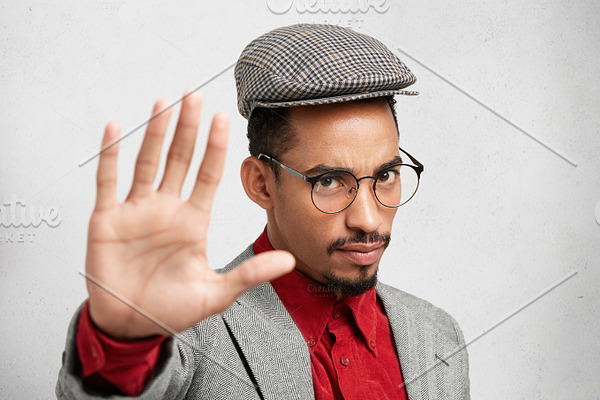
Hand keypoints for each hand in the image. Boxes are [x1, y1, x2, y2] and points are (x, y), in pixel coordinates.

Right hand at [85, 91, 294, 339]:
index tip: (224, 119)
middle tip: (195, 97)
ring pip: (146, 162)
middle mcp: (166, 210)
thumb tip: (289, 261)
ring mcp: (136, 211)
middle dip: (188, 129)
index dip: (215, 147)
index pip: (208, 175)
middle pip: (180, 160)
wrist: (131, 325)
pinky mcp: (107, 220)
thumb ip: (250, 274)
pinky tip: (114, 129)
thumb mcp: (216, 293)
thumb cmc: (171, 308)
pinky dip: (110, 155)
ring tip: (164, 105)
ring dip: (154, 133)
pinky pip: (108, 181)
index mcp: (193, 222)